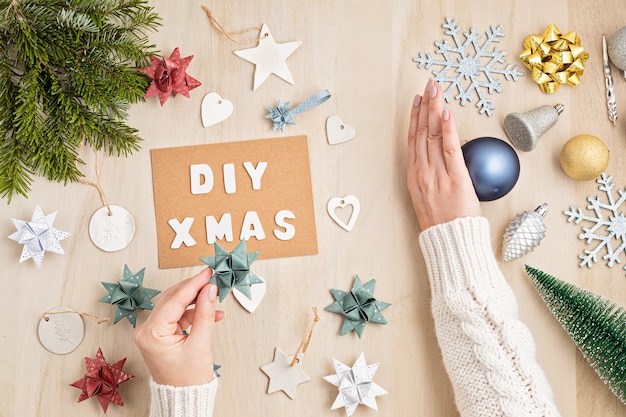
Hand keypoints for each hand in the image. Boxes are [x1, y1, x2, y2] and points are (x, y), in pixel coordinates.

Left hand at [133, 268, 223, 385]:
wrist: (185, 398)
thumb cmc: (188, 380)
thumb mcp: (200, 344)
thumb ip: (204, 313)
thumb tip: (209, 290)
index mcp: (150, 334)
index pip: (174, 300)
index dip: (193, 284)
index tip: (208, 273)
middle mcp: (147, 330)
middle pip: (171, 299)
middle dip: (193, 288)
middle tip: (212, 278)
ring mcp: (153, 332)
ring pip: (175, 305)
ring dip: (195, 299)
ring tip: (214, 294)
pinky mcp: (161, 334)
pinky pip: (178, 315)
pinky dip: (194, 312)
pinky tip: (211, 311)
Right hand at [406, 80, 480, 230]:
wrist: (449, 243)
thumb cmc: (441, 225)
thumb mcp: (427, 199)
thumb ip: (431, 178)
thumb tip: (439, 162)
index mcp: (414, 177)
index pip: (413, 140)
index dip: (415, 117)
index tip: (417, 101)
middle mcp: (422, 172)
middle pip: (422, 132)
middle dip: (425, 105)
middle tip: (429, 85)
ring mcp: (437, 175)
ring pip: (433, 136)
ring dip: (435, 110)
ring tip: (437, 91)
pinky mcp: (455, 179)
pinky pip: (450, 149)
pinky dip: (447, 130)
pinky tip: (446, 113)